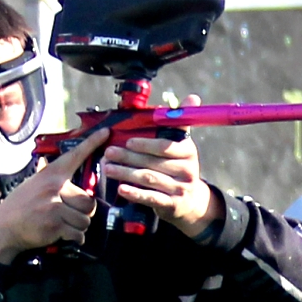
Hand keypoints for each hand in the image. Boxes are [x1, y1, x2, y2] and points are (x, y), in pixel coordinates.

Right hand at [0, 124, 108, 262]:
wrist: (3, 228)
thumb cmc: (21, 207)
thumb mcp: (33, 185)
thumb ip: (50, 179)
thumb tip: (51, 166)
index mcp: (50, 175)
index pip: (75, 156)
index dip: (92, 143)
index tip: (106, 132)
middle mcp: (53, 187)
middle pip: (89, 202)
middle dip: (83, 213)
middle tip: (68, 215)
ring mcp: (53, 206)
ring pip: (85, 220)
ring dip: (77, 227)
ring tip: (61, 224)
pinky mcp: (54, 224)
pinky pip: (78, 234)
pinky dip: (73, 238)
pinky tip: (60, 235)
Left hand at [97, 127, 220, 236]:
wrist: (191, 201)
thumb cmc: (179, 166)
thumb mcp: (183, 145)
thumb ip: (180, 123)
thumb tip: (193, 97)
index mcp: (188, 152)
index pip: (166, 147)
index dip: (147, 144)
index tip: (128, 142)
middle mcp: (187, 171)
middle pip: (153, 163)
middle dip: (128, 158)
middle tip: (109, 153)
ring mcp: (180, 189)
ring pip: (149, 179)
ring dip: (126, 173)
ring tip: (108, 168)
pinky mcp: (172, 205)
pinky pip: (151, 198)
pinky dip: (135, 194)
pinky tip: (121, 189)